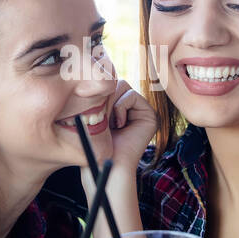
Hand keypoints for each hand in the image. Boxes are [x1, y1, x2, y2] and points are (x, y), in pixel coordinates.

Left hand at [79, 77, 157, 205]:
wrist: (106, 166)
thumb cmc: (93, 146)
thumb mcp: (89, 115)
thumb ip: (94, 95)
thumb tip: (89, 71)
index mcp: (117, 108)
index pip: (104, 85)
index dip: (95, 95)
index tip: (91, 116)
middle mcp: (131, 108)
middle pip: (113, 82)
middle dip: (102, 99)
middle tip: (99, 119)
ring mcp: (142, 111)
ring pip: (121, 86)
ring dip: (109, 104)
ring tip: (108, 124)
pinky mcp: (150, 115)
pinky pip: (131, 95)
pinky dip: (120, 108)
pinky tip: (118, 125)